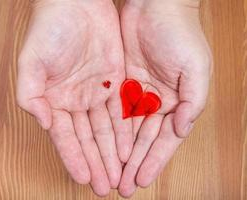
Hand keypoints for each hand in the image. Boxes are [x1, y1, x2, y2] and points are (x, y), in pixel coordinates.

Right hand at [16, 0, 131, 195]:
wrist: (77, 6)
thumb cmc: (50, 31)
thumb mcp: (31, 64)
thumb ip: (30, 97)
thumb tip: (43, 124)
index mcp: (55, 101)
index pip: (66, 138)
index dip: (75, 159)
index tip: (85, 179)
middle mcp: (76, 101)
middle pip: (88, 140)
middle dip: (97, 163)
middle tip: (105, 187)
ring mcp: (97, 94)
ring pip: (106, 131)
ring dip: (111, 154)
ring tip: (118, 176)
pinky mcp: (115, 84)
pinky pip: (121, 113)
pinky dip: (124, 132)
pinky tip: (128, 150)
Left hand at [118, 0, 211, 196]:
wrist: (154, 7)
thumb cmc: (179, 34)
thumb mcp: (195, 69)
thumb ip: (192, 102)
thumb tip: (182, 130)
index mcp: (177, 102)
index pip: (164, 139)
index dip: (153, 161)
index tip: (140, 180)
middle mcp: (157, 102)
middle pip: (143, 140)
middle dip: (133, 163)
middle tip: (121, 186)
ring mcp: (138, 94)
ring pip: (127, 131)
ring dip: (120, 153)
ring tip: (111, 173)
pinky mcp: (121, 85)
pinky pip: (114, 112)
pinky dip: (111, 131)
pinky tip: (105, 147)